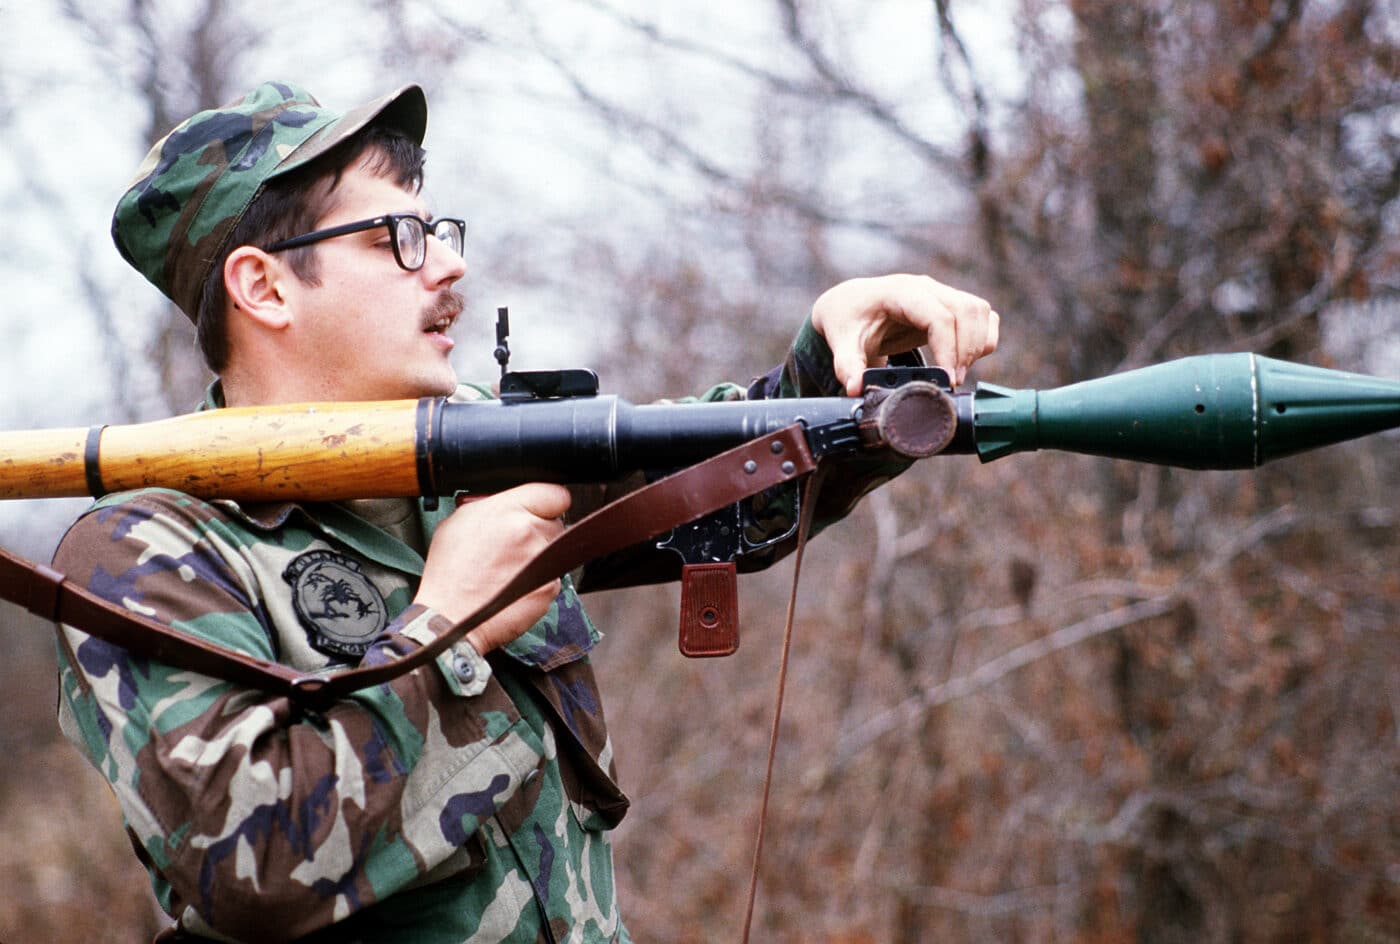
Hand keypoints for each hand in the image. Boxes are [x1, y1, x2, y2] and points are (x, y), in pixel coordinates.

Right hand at [413, 483, 570, 654]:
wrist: (450, 618)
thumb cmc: (450, 572)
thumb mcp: (459, 521)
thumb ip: (492, 504)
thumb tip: (511, 501)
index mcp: (507, 510)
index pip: (555, 493)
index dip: (547, 502)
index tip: (542, 509)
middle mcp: (528, 531)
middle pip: (556, 521)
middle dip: (540, 529)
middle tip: (516, 544)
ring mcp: (542, 560)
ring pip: (556, 550)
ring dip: (541, 555)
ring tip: (511, 568)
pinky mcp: (549, 587)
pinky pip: (552, 576)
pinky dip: (539, 580)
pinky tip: (515, 585)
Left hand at [811, 274, 998, 393]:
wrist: (850, 304)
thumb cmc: (847, 320)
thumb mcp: (842, 343)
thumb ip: (847, 365)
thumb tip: (855, 389)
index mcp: (899, 292)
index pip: (938, 316)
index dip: (948, 348)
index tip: (946, 379)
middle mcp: (925, 287)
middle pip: (966, 311)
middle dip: (966, 351)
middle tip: (951, 382)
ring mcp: (941, 293)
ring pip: (979, 312)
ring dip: (977, 346)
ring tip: (955, 374)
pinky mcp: (950, 304)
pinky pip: (982, 316)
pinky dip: (982, 339)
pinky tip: (963, 361)